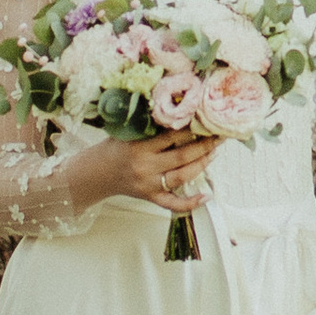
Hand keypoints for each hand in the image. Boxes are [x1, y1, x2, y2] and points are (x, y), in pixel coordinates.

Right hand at [87, 131, 220, 213]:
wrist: (96, 173)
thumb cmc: (114, 148)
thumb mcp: (127, 132)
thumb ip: (149, 125)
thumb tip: (178, 110)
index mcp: (138, 147)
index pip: (171, 136)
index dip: (192, 128)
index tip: (205, 120)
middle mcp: (145, 167)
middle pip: (182, 157)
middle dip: (204, 146)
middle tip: (218, 136)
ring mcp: (149, 185)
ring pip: (182, 177)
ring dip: (202, 165)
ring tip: (214, 153)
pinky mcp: (150, 198)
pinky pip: (173, 204)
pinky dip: (191, 203)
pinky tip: (206, 196)